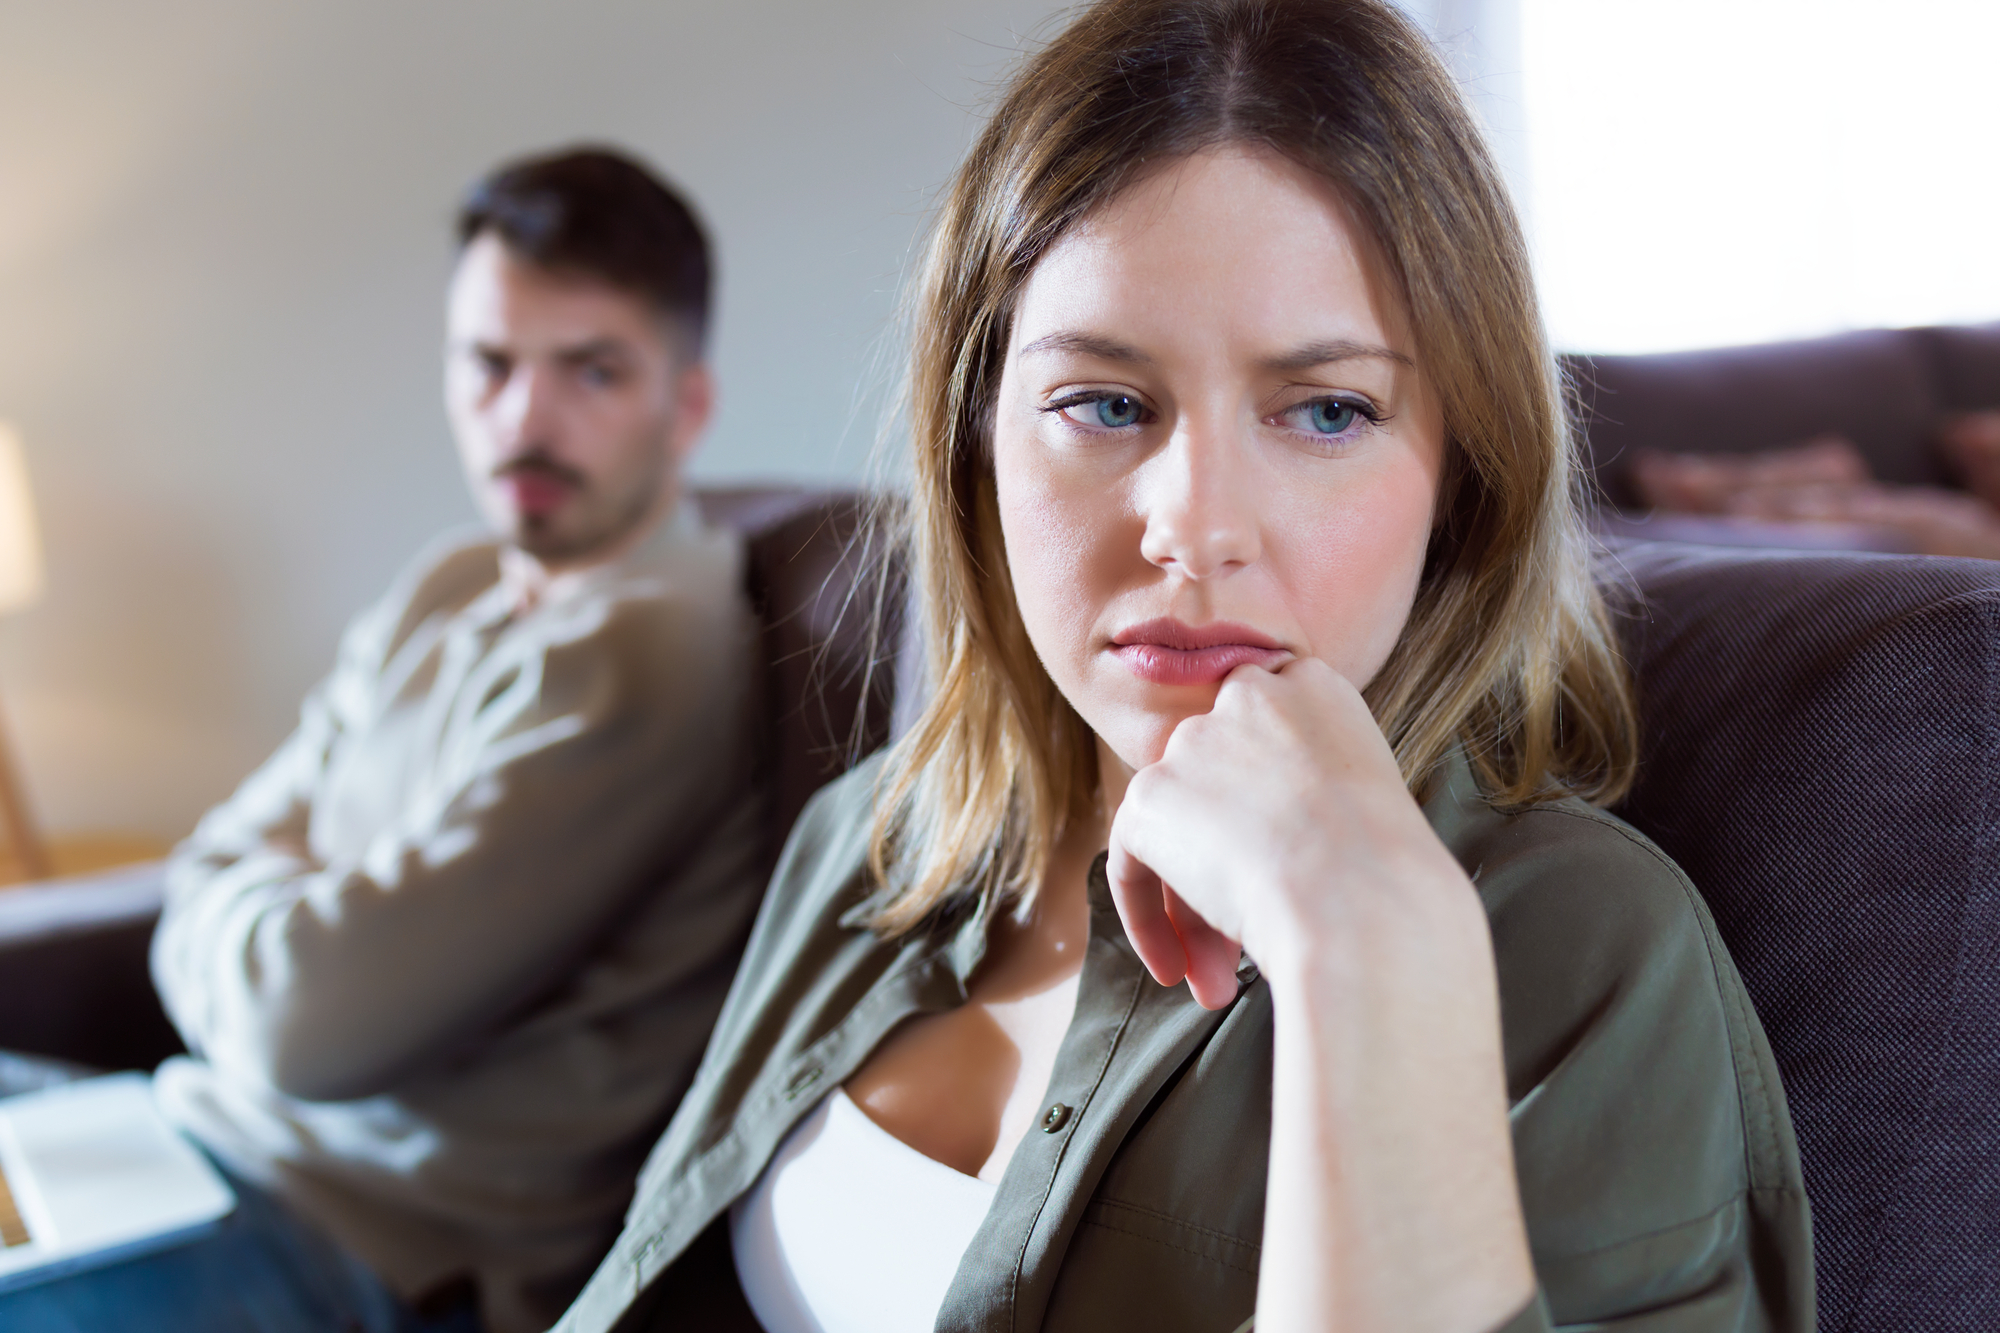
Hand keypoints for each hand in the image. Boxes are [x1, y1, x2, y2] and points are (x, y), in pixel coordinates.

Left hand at [1105, 656, 1470, 1008]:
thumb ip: (1303, 797)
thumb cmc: (1391, 883)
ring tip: (1219, 981)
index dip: (1264, 812)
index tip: (1285, 868)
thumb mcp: (1365, 809)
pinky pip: (1130, 861)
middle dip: (1229, 868)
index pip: (1261, 737)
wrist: (1366, 907)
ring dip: (1196, 910)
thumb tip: (1254, 844)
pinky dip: (1146, 919)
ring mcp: (1195, 741)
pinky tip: (1180, 971)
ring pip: (1178, 831)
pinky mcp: (1150, 794)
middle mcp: (1250, 697)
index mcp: (1315, 688)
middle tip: (1245, 943)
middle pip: (1216, 788)